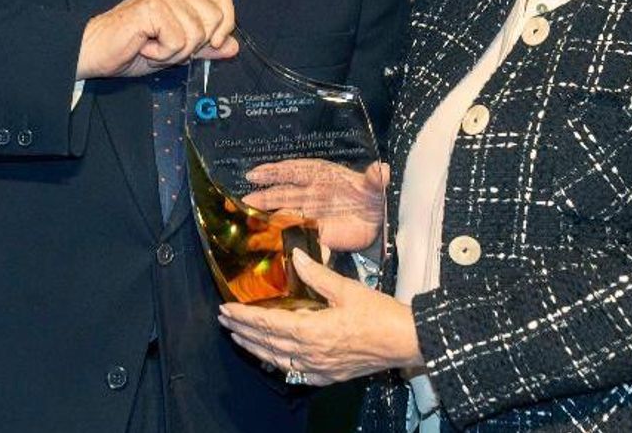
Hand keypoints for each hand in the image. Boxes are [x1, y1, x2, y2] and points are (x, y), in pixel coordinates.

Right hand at [76, 0, 237, 78]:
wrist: (93, 53)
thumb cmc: (130, 49)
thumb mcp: (176, 50)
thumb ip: (205, 47)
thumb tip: (234, 47)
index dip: (225, 24)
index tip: (213, 44)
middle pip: (216, 17)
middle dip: (196, 44)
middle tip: (168, 47)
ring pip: (197, 32)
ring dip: (176, 52)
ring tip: (153, 47)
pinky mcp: (152, 6)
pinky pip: (179, 41)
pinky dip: (163, 54)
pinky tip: (144, 47)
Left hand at [218, 249, 421, 385]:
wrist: (406, 341)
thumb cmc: (380, 315)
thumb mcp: (347, 289)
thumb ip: (317, 274)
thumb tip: (296, 256)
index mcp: (312, 330)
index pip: (268, 324)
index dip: (245, 316)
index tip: (227, 308)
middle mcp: (311, 353)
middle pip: (267, 343)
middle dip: (242, 331)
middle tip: (224, 321)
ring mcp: (319, 367)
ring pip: (277, 359)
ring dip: (254, 348)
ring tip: (238, 337)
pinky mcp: (329, 375)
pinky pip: (295, 371)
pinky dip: (278, 363)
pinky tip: (271, 358)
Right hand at [242, 161, 387, 252]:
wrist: (380, 218)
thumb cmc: (374, 194)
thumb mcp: (376, 184)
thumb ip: (376, 178)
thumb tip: (382, 169)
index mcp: (323, 177)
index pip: (295, 171)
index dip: (275, 171)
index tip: (255, 174)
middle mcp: (312, 194)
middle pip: (284, 194)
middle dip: (265, 197)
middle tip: (246, 202)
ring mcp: (313, 214)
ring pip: (287, 214)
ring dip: (270, 217)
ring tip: (249, 221)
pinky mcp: (318, 233)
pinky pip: (299, 236)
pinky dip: (286, 241)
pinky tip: (272, 245)